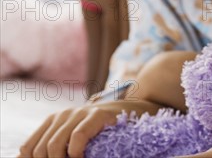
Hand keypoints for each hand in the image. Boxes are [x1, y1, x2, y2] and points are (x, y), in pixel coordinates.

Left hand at [18, 100, 156, 157]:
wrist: (130, 111)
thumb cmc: (102, 130)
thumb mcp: (75, 136)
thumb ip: (57, 146)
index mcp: (53, 121)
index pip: (28, 148)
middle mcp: (63, 115)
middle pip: (41, 150)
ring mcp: (79, 113)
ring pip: (55, 145)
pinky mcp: (96, 115)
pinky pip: (77, 137)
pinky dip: (76, 153)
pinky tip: (82, 157)